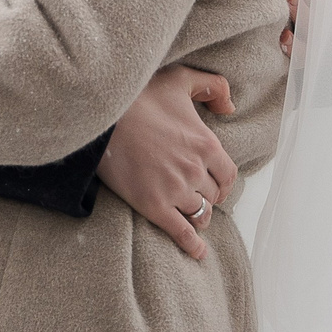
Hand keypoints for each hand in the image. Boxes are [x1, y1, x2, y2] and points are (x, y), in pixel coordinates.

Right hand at [99, 66, 237, 260]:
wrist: (102, 116)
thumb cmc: (140, 95)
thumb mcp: (181, 79)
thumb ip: (213, 87)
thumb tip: (230, 108)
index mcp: (207, 144)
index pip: (228, 175)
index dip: (222, 182)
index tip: (214, 184)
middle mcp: (195, 170)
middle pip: (212, 195)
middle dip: (207, 196)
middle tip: (196, 196)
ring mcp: (175, 190)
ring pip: (199, 214)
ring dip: (198, 217)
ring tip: (192, 216)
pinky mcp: (153, 205)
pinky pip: (181, 232)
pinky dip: (192, 245)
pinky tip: (198, 252)